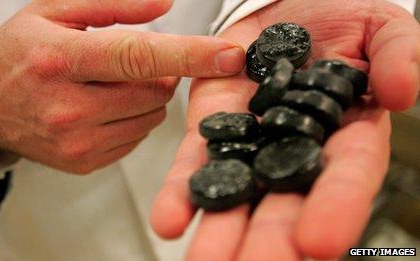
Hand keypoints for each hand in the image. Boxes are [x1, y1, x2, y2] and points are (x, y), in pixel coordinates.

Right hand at [0, 0, 244, 173]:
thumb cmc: (18, 54)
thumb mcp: (53, 12)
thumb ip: (112, 5)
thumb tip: (165, 7)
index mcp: (62, 59)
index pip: (139, 56)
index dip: (191, 55)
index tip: (229, 55)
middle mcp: (69, 107)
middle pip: (156, 90)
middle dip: (158, 73)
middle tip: (127, 63)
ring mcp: (77, 141)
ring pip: (152, 116)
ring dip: (145, 97)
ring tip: (108, 85)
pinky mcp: (85, 162)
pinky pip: (136, 137)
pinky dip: (132, 119)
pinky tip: (102, 108)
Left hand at [151, 0, 419, 258]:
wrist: (284, 9)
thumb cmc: (337, 18)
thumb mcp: (379, 26)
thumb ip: (399, 53)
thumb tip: (401, 93)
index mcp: (345, 135)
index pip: (345, 175)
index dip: (335, 207)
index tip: (318, 241)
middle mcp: (295, 151)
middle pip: (285, 203)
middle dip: (269, 240)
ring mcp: (250, 146)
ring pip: (236, 194)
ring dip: (219, 229)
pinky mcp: (211, 132)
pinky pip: (194, 166)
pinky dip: (182, 192)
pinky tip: (170, 220)